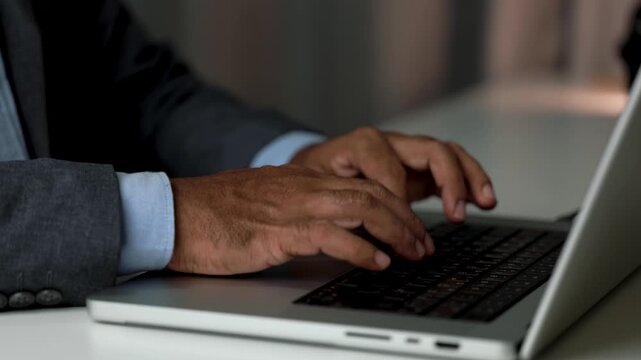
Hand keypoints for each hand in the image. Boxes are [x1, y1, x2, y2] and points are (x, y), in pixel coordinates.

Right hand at [167, 165, 431, 274]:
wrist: (178, 214)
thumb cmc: (217, 214)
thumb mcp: (269, 205)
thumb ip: (301, 212)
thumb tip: (331, 233)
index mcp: (303, 180)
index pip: (363, 182)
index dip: (396, 204)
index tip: (412, 227)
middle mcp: (304, 188)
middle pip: (372, 192)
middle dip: (406, 218)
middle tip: (424, 243)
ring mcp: (293, 207)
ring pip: (361, 207)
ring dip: (394, 231)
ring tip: (413, 252)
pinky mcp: (278, 231)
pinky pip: (330, 235)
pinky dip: (359, 250)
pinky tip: (376, 263)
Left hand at [291, 127, 496, 221]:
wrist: (316, 168)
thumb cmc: (316, 179)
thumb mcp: (318, 190)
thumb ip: (344, 208)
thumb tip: (369, 243)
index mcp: (362, 145)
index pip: (390, 166)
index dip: (399, 196)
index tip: (401, 226)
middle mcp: (390, 143)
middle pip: (431, 149)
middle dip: (449, 181)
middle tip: (456, 214)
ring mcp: (407, 152)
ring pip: (449, 154)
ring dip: (469, 177)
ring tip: (485, 202)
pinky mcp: (418, 167)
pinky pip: (452, 166)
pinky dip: (469, 181)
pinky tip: (482, 201)